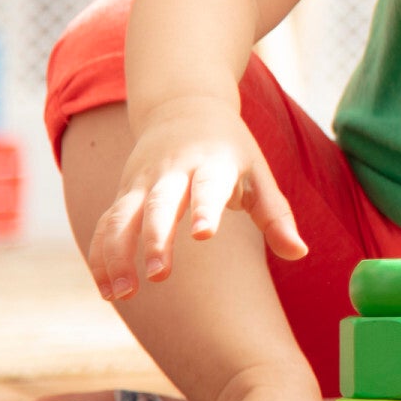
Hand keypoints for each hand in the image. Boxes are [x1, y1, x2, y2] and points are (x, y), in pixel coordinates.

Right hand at [89, 97, 307, 299]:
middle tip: (159, 276)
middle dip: (156, 238)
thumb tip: (300, 254)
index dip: (205, 208)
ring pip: (122, 215)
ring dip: (117, 254)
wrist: (185, 106)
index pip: (209, 185)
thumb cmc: (230, 149)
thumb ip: (276, 215)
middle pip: (160, 203)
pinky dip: (100, 255)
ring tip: (122, 294)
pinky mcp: (124, 192)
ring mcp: (143, 181)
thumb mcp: (258, 174)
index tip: (203, 236)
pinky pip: (105, 223)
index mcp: (213, 163)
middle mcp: (173, 170)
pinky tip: (106, 289)